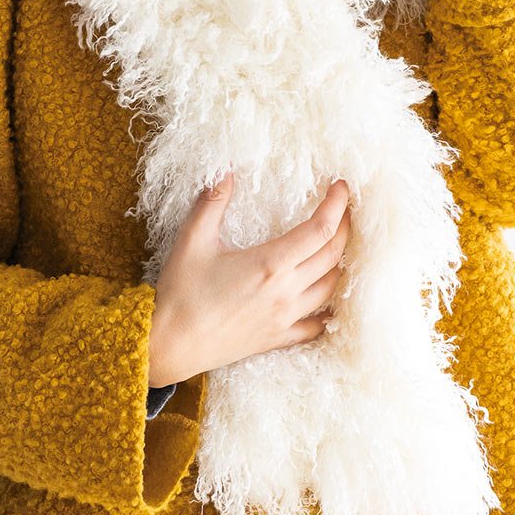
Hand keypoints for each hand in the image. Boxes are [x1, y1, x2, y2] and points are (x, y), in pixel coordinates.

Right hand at [146, 171, 352, 388]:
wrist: (169, 345)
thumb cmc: (180, 292)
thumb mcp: (192, 240)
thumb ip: (212, 201)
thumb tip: (226, 169)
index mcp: (270, 264)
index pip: (320, 230)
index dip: (337, 205)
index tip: (341, 186)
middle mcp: (285, 292)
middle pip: (333, 255)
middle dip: (345, 227)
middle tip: (344, 207)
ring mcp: (284, 318)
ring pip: (330, 287)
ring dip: (339, 262)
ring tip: (337, 243)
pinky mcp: (277, 338)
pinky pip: (315, 326)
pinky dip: (329, 310)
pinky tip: (330, 303)